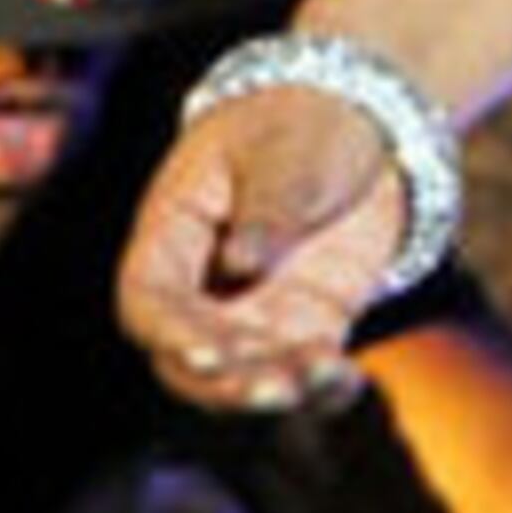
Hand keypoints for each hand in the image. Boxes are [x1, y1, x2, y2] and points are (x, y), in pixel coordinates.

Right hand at [113, 82, 411, 413]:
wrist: (363, 123)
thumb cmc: (304, 123)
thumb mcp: (287, 149)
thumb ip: (266, 207)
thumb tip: (240, 265)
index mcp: (173, 233)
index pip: (149, 299)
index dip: (169, 333)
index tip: (207, 354)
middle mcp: (203, 288)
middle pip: (191, 356)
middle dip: (225, 382)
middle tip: (271, 390)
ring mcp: (252, 313)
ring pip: (245, 374)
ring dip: (275, 388)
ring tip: (319, 379)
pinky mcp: (303, 327)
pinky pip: (302, 371)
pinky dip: (322, 388)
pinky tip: (347, 383)